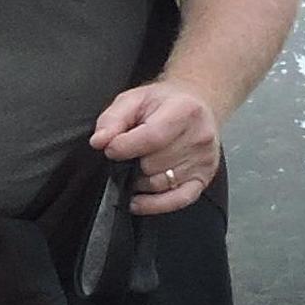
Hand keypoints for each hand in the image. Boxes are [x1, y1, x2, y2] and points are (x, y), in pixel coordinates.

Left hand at [92, 78, 223, 214]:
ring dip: (140, 181)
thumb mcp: (133, 99)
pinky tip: (137, 201)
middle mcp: (199, 137)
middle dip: (132, 162)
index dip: (124, 147)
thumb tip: (99, 141)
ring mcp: (204, 160)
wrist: (195, 103)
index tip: (111, 148)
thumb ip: (113, 119)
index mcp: (184, 111)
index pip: (151, 138)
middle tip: (130, 153)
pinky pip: (177, 200)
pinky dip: (154, 205)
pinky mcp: (203, 178)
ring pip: (159, 184)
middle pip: (152, 164)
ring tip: (138, 165)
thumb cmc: (163, 102)